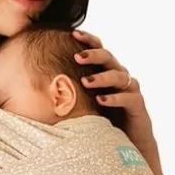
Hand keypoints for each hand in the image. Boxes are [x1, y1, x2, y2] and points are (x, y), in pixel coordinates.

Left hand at [71, 29, 156, 156]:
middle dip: (93, 55)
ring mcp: (129, 89)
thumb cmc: (100, 120)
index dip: (88, 40)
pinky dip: (114, 98)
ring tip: (85, 82)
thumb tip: (37, 82)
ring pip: (118, 76)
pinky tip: (100, 100)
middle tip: (77, 57)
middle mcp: (118, 76)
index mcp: (105, 71)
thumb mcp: (82, 102)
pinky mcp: (137, 105)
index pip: (98, 49)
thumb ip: (68, 90)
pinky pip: (128, 97)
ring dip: (101, 77)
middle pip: (108, 58)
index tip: (72, 33)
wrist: (128, 141)